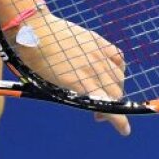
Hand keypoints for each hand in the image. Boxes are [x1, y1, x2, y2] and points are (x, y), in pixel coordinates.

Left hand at [16, 13, 131, 136]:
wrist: (34, 28)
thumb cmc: (35, 58)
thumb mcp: (48, 83)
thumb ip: (69, 92)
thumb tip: (83, 99)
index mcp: (77, 81)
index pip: (105, 103)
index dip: (118, 120)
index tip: (124, 130)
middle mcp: (92, 68)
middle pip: (115, 92)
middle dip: (111, 107)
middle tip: (99, 113)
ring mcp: (97, 53)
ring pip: (118, 77)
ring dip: (115, 90)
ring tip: (104, 93)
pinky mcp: (98, 41)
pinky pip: (118, 57)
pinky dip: (119, 69)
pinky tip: (111, 72)